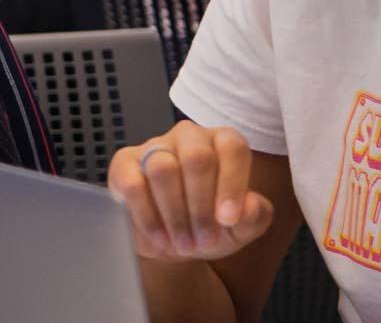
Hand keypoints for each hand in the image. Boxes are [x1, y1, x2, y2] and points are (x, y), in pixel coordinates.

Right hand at [108, 121, 273, 261]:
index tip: (228, 220)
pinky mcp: (124, 164)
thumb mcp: (241, 228)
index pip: (232, 148)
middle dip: (201, 206)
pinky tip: (159, 237)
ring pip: (163, 168)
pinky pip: (133, 184)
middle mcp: (189, 137)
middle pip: (197, 157)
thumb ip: (255, 216)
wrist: (172, 241)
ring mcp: (154, 147)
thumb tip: (248, 205)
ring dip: (175, 214)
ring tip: (183, 244)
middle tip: (204, 240)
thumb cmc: (210, 226)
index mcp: (222, 143)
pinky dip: (147, 216)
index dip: (232, 184)